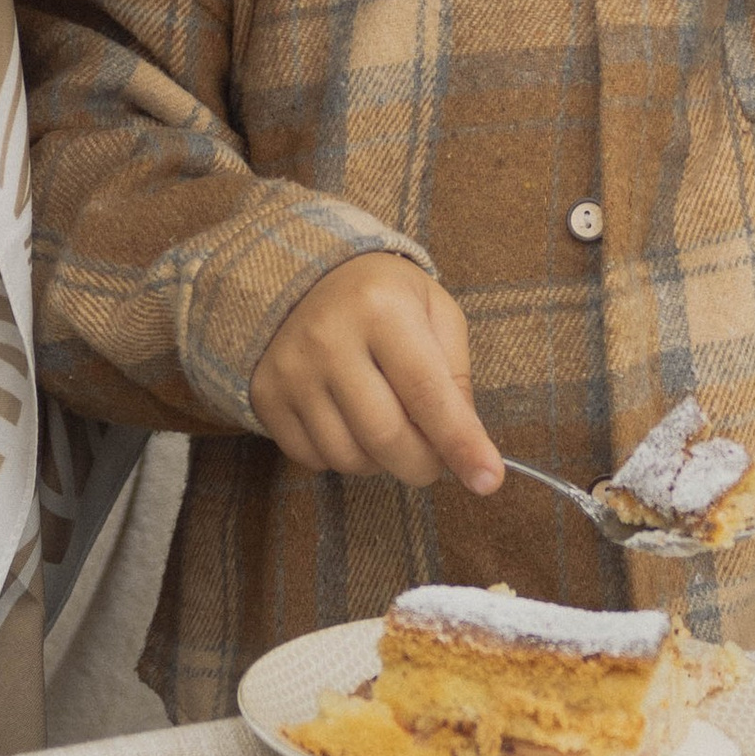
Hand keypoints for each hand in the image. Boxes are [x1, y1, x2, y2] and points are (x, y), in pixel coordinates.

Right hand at [251, 257, 504, 494]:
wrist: (305, 274)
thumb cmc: (385, 296)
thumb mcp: (435, 312)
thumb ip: (456, 376)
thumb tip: (466, 448)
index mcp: (381, 307)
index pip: (427, 393)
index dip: (460, 444)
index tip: (488, 481)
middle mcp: (329, 338)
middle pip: (386, 436)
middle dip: (423, 464)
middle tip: (435, 459)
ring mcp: (292, 370)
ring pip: (349, 457)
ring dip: (383, 462)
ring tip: (389, 426)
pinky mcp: (266, 396)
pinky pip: (314, 459)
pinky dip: (344, 457)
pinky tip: (351, 422)